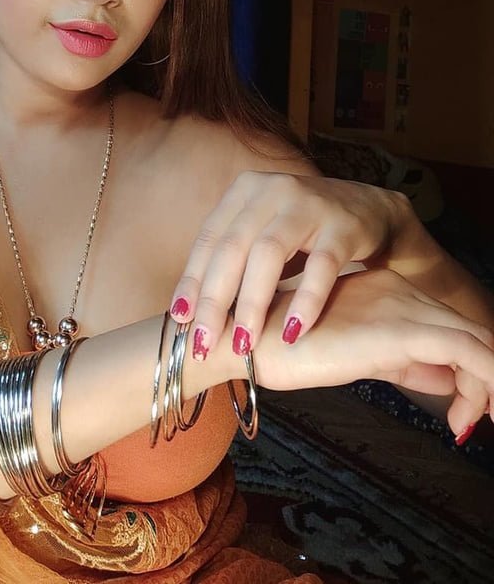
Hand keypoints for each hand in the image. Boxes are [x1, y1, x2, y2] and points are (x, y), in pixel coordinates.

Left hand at [168, 171, 413, 358]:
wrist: (369, 210)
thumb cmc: (301, 230)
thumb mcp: (261, 231)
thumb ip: (231, 259)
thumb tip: (188, 310)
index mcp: (244, 191)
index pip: (209, 238)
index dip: (192, 279)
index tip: (179, 320)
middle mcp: (272, 189)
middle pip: (233, 247)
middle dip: (214, 298)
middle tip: (202, 341)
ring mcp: (309, 204)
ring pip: (269, 254)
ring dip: (252, 302)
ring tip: (244, 342)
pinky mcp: (343, 225)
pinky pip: (321, 265)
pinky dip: (306, 300)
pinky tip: (294, 332)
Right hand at [234, 269, 493, 438]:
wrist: (246, 342)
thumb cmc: (283, 350)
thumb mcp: (354, 355)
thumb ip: (400, 361)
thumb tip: (444, 378)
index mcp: (387, 290)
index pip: (447, 326)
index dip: (467, 370)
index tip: (461, 412)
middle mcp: (400, 291)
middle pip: (470, 332)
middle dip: (485, 380)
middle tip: (474, 421)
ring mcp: (403, 306)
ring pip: (478, 343)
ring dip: (487, 388)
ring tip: (474, 423)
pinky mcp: (403, 329)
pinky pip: (472, 355)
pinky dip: (487, 384)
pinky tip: (470, 421)